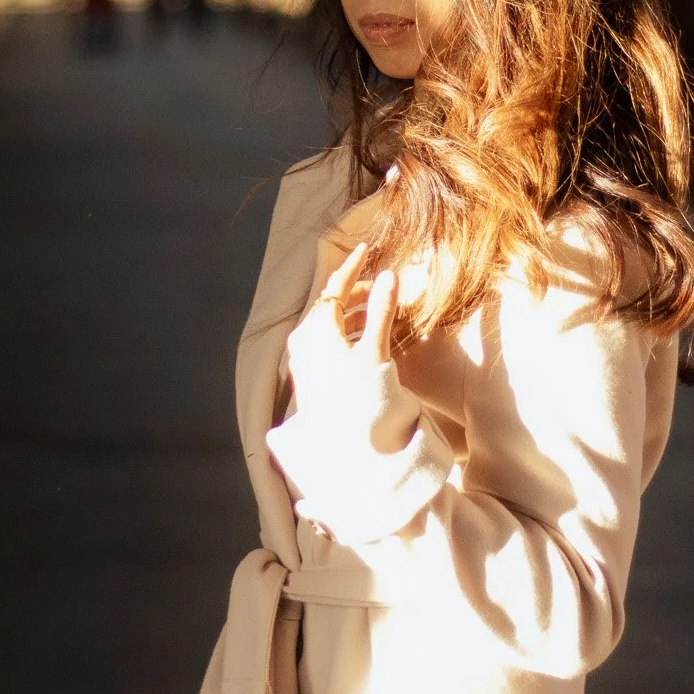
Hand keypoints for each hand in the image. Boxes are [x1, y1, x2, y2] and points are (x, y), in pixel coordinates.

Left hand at [286, 242, 414, 452]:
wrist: (345, 445)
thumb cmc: (360, 395)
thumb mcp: (375, 350)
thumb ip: (381, 311)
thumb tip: (389, 275)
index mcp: (316, 329)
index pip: (335, 287)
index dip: (352, 266)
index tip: (366, 248)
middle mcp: (304, 341)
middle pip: (331, 305)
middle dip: (357, 292)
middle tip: (381, 288)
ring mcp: (304, 360)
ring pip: (330, 325)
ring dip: (354, 314)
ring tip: (379, 315)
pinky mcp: (311, 376)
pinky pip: (328, 343)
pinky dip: (348, 333)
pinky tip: (366, 341)